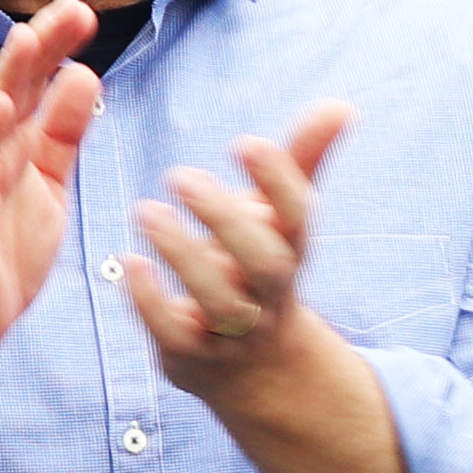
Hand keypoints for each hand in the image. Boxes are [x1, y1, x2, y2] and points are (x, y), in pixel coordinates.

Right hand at [0, 0, 101, 393]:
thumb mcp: (47, 187)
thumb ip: (61, 135)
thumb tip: (84, 76)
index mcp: (2, 147)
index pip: (29, 86)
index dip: (53, 48)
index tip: (83, 12)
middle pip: (6, 90)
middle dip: (37, 47)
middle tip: (71, 7)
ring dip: (7, 77)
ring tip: (31, 37)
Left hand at [125, 102, 350, 409]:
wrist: (253, 367)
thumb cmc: (257, 267)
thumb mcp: (280, 218)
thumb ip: (303, 159)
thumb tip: (343, 105)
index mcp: (289, 249)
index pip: (298, 217)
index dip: (278, 181)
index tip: (246, 142)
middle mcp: (267, 293)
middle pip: (264, 263)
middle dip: (225, 219)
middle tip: (181, 175)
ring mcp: (232, 330)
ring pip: (221, 302)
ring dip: (185, 256)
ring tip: (146, 210)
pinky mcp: (191, 354)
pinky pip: (174, 334)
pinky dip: (151, 302)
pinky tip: (129, 263)